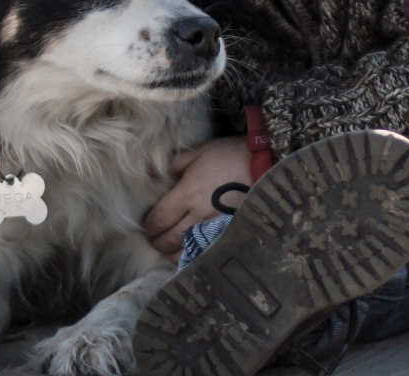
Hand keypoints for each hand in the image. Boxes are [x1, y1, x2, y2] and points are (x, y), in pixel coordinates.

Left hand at [142, 136, 249, 255]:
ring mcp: (214, 228)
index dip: (148, 225)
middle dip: (156, 241)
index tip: (144, 224)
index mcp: (187, 194)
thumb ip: (172, 162)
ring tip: (166, 249)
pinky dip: (192, 256)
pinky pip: (204, 251)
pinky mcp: (227, 233)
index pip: (159, 218)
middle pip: (168, 239)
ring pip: (185, 250)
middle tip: (151, 239)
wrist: (264, 165)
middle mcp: (198, 215)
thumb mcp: (199, 151)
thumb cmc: (229, 155)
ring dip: (171, 252)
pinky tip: (188, 254)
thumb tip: (148, 171)